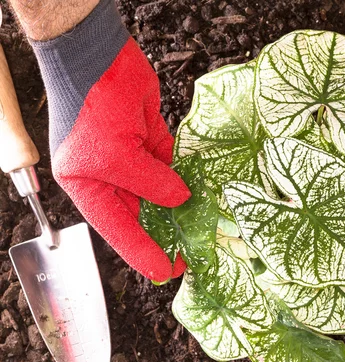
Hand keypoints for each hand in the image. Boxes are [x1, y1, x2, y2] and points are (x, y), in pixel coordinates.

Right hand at [27, 0, 189, 281]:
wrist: (99, 56)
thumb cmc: (91, 109)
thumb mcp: (118, 158)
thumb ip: (153, 182)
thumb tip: (182, 200)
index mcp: (89, 187)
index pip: (119, 229)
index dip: (142, 252)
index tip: (165, 272)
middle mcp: (110, 175)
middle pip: (141, 212)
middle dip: (165, 232)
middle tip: (190, 253)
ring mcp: (132, 156)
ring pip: (160, 189)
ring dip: (181, 205)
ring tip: (204, 226)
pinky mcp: (151, 137)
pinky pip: (172, 163)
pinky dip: (187, 176)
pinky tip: (204, 191)